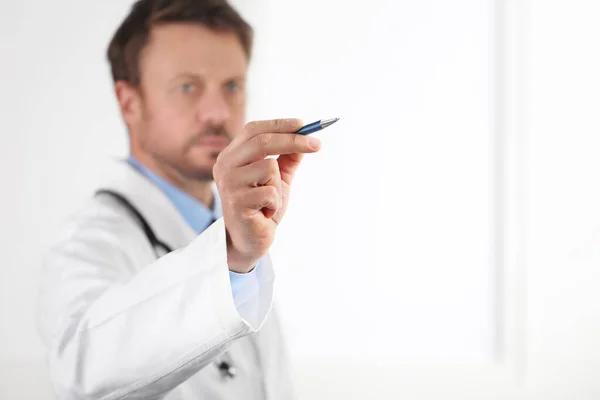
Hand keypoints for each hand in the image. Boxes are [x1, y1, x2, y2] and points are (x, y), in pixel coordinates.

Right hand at [213, 118, 320, 272]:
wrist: (250, 240)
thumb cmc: (262, 207)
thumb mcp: (278, 179)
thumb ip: (287, 158)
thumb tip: (305, 137)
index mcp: (231, 156)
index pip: (254, 130)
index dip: (279, 124)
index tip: (304, 124)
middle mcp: (225, 166)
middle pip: (262, 142)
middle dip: (293, 141)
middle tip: (317, 145)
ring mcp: (229, 184)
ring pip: (269, 168)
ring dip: (279, 186)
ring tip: (270, 201)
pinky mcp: (237, 203)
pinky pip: (270, 193)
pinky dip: (275, 203)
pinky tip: (265, 213)